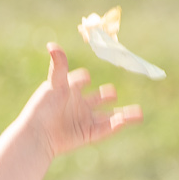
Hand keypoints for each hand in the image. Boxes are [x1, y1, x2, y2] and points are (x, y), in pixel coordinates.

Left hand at [21, 45, 141, 159]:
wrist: (39, 134)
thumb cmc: (43, 108)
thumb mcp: (54, 84)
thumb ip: (59, 65)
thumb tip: (52, 45)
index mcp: (69, 91)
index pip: (79, 81)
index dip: (82, 79)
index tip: (86, 78)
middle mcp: (78, 106)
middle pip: (98, 99)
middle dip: (106, 95)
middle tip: (112, 92)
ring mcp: (84, 120)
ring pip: (108, 116)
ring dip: (124, 114)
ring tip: (139, 112)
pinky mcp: (88, 134)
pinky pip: (107, 129)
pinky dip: (118, 124)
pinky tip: (129, 119)